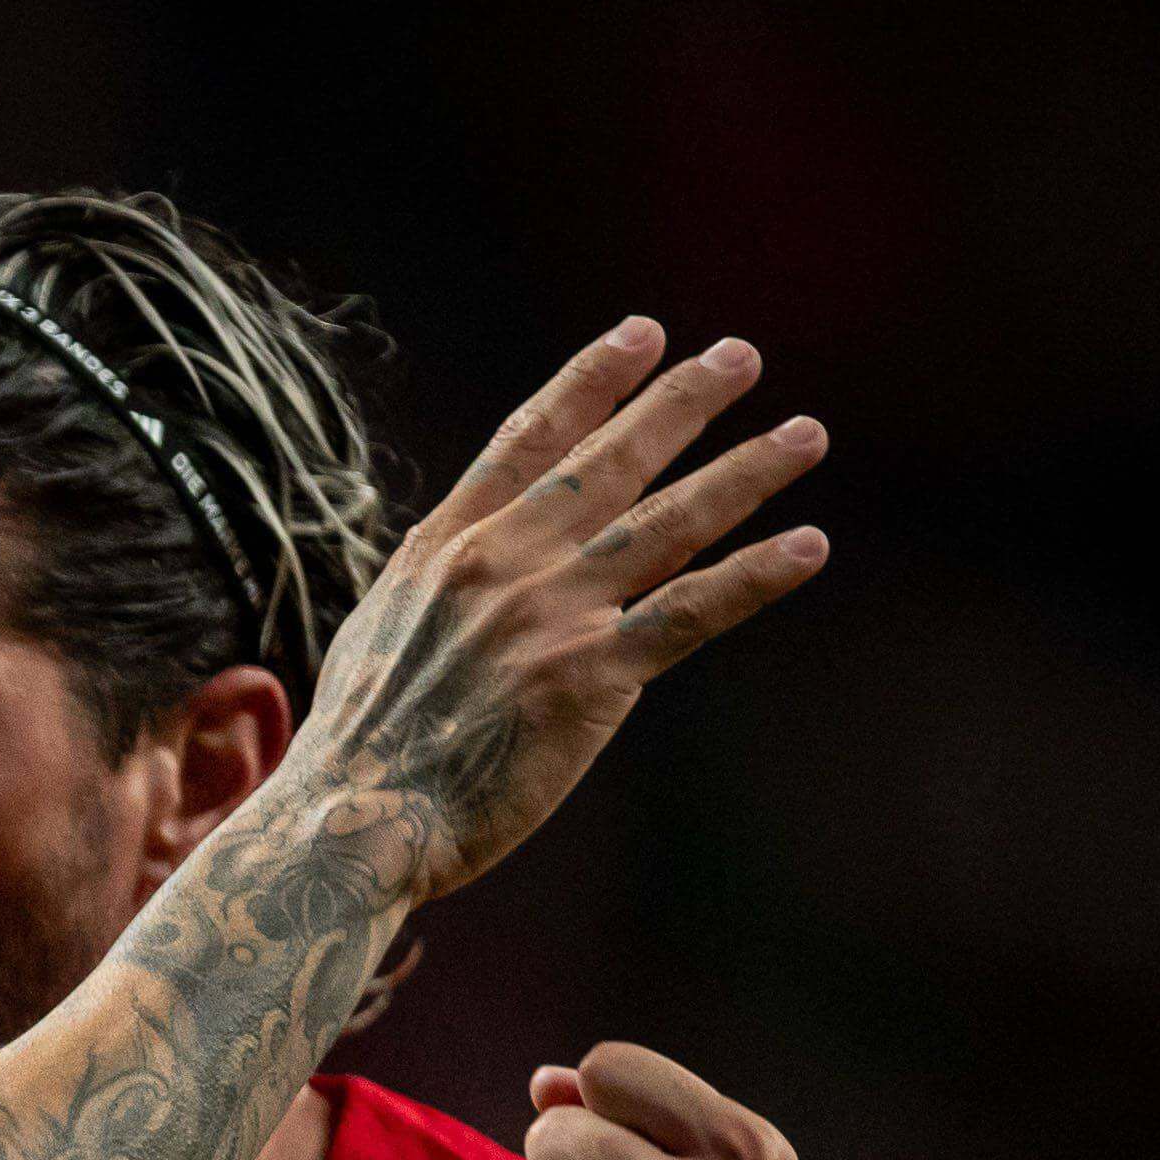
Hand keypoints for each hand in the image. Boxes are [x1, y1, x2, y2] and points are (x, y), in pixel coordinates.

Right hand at [290, 319, 827, 905]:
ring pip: (667, 523)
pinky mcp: (588, 676)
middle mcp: (499, 562)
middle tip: (740, 356)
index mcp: (444, 550)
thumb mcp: (375, 639)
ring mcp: (546, 614)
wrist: (351, 823)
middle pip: (609, 460)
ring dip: (746, 472)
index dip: (590, 384)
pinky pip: (689, 611)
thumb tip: (451, 572)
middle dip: (682, 402)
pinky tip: (808, 544)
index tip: (642, 336)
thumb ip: (433, 593)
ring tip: (805, 434)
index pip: (528, 442)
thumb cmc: (357, 755)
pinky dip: (754, 576)